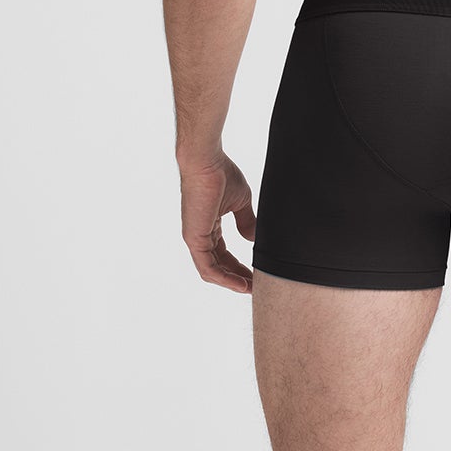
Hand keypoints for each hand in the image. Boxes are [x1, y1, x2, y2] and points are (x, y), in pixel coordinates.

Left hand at [178, 152, 255, 293]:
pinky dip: (224, 279)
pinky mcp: (194, 239)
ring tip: (251, 289)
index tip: (256, 275)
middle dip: (237, 278)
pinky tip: (241, 284)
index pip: (223, 254)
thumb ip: (246, 221)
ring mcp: (195, 238)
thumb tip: (252, 238)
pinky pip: (208, 267)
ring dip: (232, 282)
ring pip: (212, 271)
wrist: (207, 161)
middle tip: (257, 287)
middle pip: (218, 266)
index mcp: (209, 225)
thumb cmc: (221, 174)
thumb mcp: (240, 202)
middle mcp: (199, 234)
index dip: (239, 267)